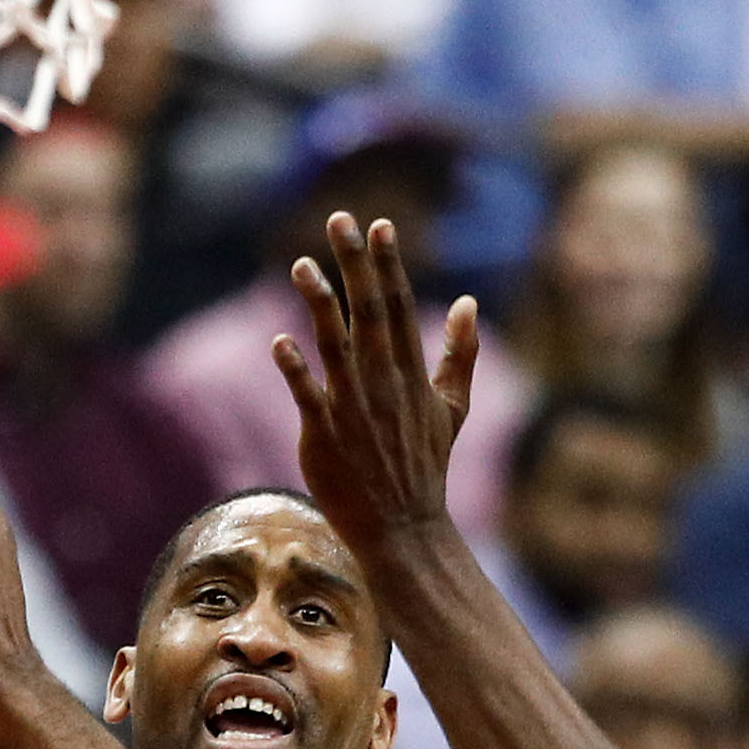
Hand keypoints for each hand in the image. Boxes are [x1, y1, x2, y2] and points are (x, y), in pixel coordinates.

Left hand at [273, 212, 478, 547]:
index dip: (387, 264)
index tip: (379, 226)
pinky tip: (279, 340)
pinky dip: (294, 368)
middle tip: (340, 220)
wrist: (404, 528)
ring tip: (302, 263)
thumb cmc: (425, 466)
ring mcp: (353, 408)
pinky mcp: (323, 434)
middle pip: (367, 312)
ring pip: (334, 344)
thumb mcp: (453, 408)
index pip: (398, 307)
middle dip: (355, 264)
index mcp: (412, 373)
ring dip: (319, 303)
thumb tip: (468, 303)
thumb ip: (461, 354)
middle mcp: (384, 383)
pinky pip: (306, 394)